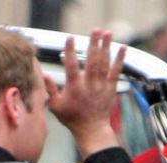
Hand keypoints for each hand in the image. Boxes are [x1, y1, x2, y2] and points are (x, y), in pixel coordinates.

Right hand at [43, 28, 125, 158]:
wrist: (92, 130)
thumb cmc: (72, 118)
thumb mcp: (56, 106)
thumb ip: (50, 89)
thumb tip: (44, 74)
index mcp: (74, 87)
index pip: (71, 66)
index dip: (70, 51)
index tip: (69, 38)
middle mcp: (89, 84)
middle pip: (91, 60)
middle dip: (93, 43)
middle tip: (95, 30)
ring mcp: (101, 85)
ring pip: (104, 62)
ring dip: (106, 46)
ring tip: (107, 33)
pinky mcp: (111, 87)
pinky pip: (116, 71)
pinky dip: (120, 59)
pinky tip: (122, 47)